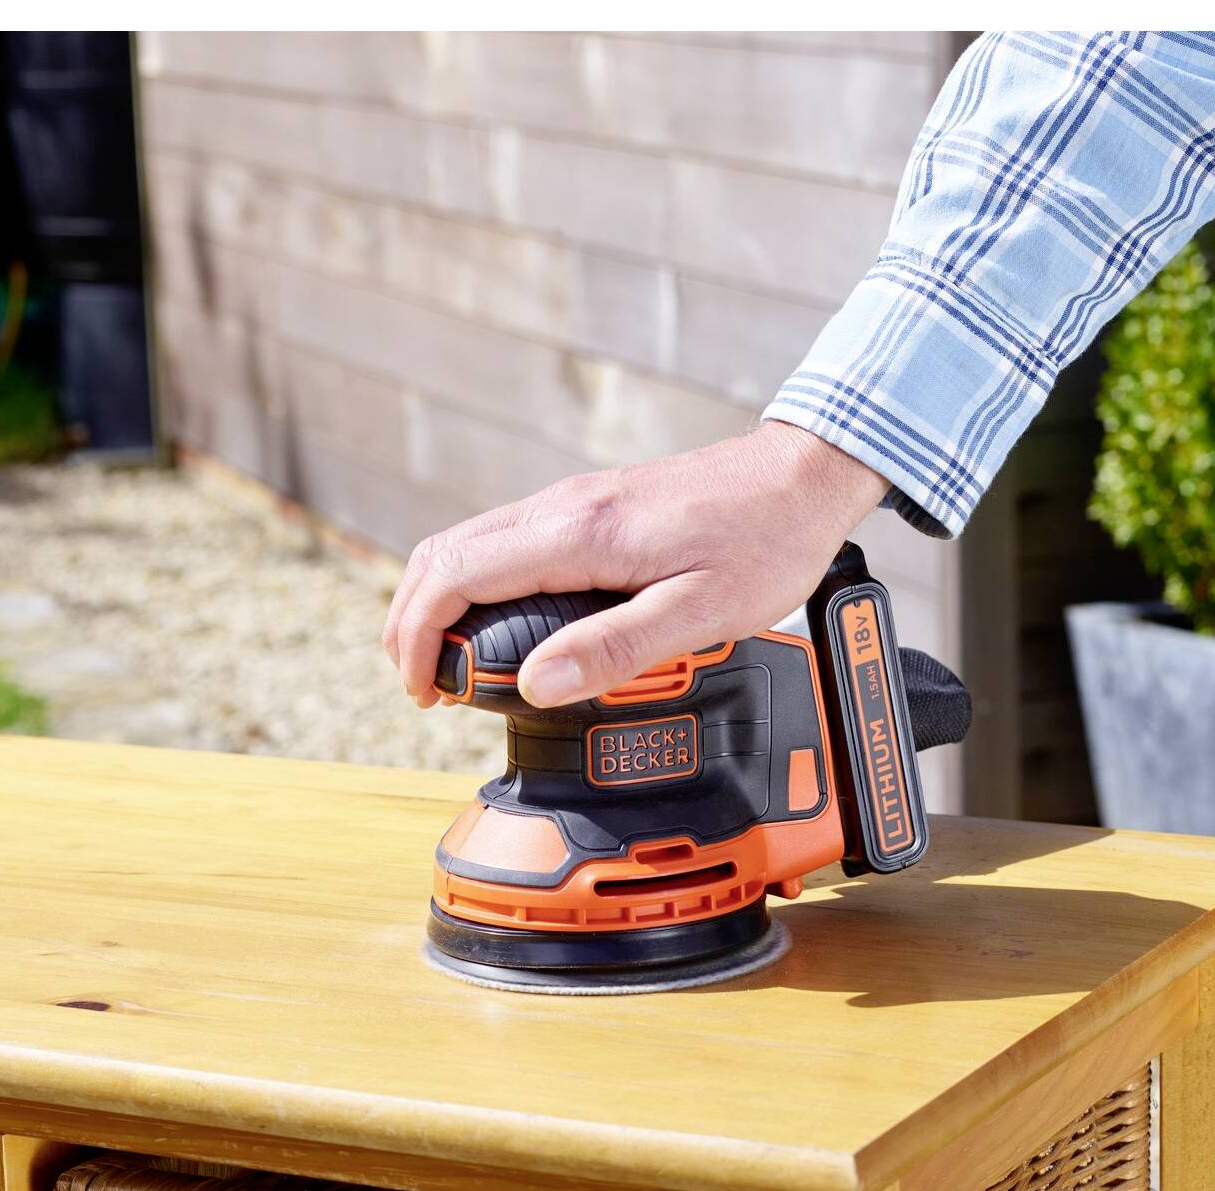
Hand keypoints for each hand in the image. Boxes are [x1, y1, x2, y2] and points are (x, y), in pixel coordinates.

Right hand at [382, 421, 888, 707]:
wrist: (803, 475)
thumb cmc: (764, 541)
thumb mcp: (700, 611)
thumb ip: (615, 648)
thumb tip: (537, 684)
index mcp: (577, 534)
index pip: (455, 577)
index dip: (419, 638)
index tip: (423, 690)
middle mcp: (561, 509)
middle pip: (443, 554)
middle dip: (411, 622)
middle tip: (423, 686)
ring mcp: (571, 503)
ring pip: (468, 544)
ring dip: (440, 602)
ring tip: (449, 665)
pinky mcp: (589, 507)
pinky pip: (506, 541)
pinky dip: (477, 584)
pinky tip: (501, 625)